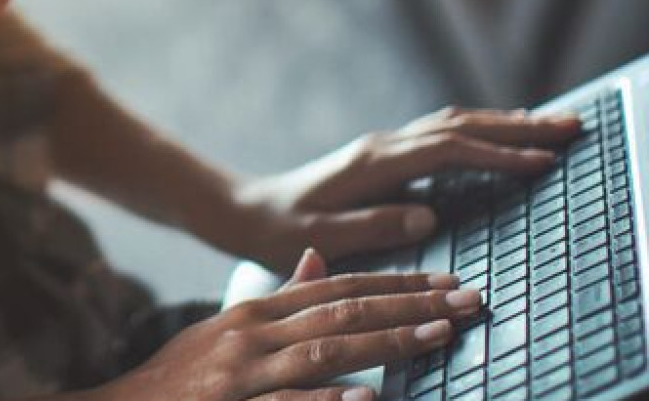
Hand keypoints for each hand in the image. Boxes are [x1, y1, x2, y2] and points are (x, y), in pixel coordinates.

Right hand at [96, 249, 476, 400]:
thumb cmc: (178, 380)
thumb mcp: (225, 330)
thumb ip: (277, 300)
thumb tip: (320, 261)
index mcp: (255, 312)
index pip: (338, 287)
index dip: (397, 282)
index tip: (450, 282)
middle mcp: (252, 334)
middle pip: (344, 311)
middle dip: (411, 304)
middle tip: (470, 301)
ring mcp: (243, 375)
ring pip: (325, 351)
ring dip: (388, 341)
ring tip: (439, 335)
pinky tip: (370, 398)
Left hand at [212, 107, 581, 270]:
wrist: (245, 210)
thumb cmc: (279, 231)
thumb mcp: (319, 239)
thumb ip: (371, 226)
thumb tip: (427, 214)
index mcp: (373, 163)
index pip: (449, 150)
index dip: (498, 154)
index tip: (543, 162)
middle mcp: (384, 146)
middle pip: (462, 125)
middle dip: (519, 126)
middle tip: (574, 128)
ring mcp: (386, 147)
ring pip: (456, 124)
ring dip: (506, 123)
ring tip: (555, 126)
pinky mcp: (387, 156)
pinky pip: (444, 135)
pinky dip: (482, 132)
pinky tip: (505, 137)